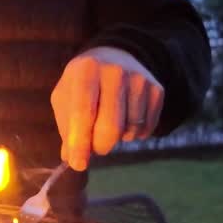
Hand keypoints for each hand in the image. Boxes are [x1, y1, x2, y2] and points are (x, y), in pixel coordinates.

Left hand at [50, 47, 163, 170]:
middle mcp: (115, 72)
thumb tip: (72, 158)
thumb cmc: (83, 84)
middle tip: (94, 147)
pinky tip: (125, 120)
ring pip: (130, 130)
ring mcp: (140, 80)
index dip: (80, 143)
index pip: (83, 113)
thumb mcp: (65, 98)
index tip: (79, 164)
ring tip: (109, 123)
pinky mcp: (157, 90)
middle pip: (111, 128)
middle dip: (100, 146)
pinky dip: (133, 134)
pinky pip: (146, 129)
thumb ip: (66, 128)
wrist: (115, 57)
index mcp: (86, 71)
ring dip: (117, 139)